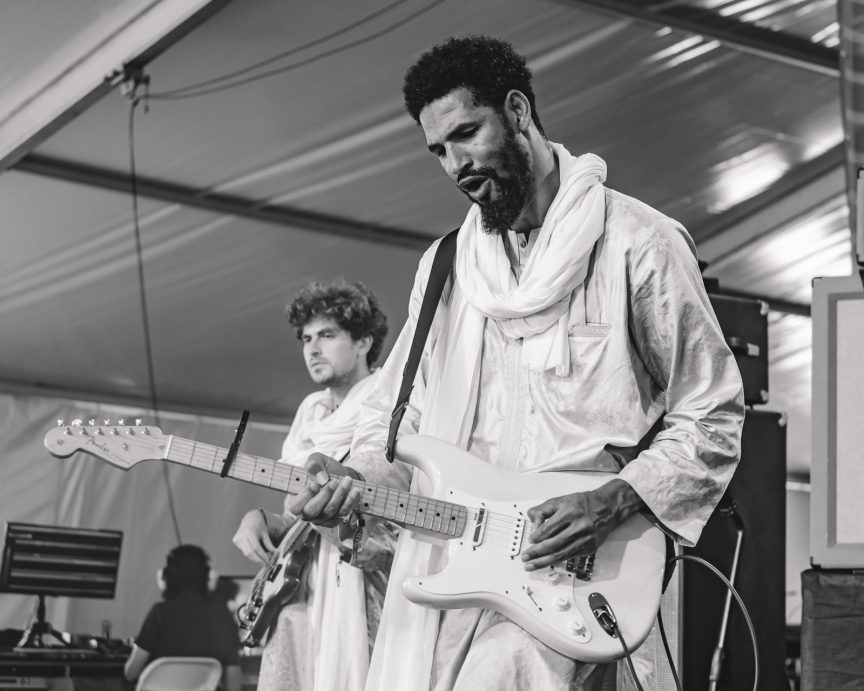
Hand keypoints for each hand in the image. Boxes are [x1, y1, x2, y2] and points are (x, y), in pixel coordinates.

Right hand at [232, 509, 277, 564]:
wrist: (250, 519)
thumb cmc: (258, 526)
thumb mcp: (265, 533)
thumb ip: (269, 544)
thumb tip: (274, 553)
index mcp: (250, 532)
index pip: (256, 548)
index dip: (261, 555)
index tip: (267, 560)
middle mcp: (242, 536)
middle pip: (249, 553)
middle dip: (257, 560)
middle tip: (265, 563)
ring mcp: (237, 539)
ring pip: (246, 553)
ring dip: (254, 558)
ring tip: (262, 559)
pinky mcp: (235, 541)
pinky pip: (244, 551)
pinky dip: (250, 554)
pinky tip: (255, 553)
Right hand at [286, 452, 362, 527]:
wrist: (341, 476)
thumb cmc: (324, 469)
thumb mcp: (317, 460)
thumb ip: (313, 464)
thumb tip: (320, 477)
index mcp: (297, 500)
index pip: (295, 506)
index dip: (304, 496)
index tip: (315, 484)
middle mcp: (306, 513)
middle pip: (312, 511)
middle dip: (324, 495)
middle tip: (334, 481)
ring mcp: (321, 518)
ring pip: (329, 511)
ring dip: (340, 495)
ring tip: (347, 480)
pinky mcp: (335, 520)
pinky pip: (342, 514)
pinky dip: (350, 501)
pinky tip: (355, 490)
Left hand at [521, 479, 641, 570]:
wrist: (607, 508)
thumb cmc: (583, 503)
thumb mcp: (560, 500)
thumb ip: (543, 510)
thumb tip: (532, 526)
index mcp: (571, 512)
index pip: (549, 528)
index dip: (537, 537)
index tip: (530, 541)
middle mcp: (579, 526)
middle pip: (554, 544)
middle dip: (537, 553)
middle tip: (526, 558)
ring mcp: (586, 539)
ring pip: (561, 554)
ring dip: (544, 562)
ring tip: (532, 565)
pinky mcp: (590, 548)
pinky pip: (570, 556)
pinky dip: (557, 561)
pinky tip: (547, 562)